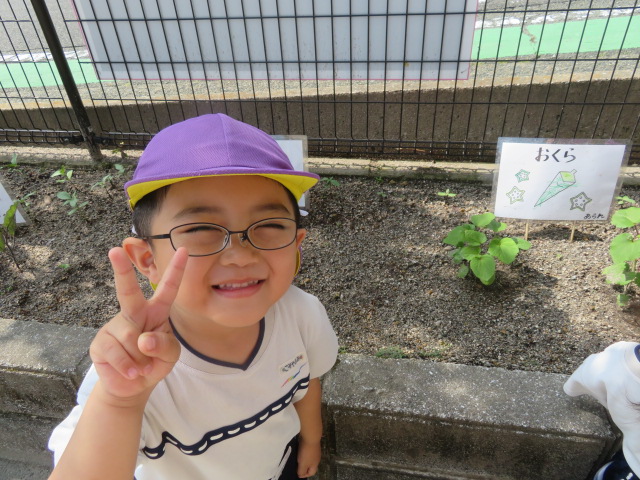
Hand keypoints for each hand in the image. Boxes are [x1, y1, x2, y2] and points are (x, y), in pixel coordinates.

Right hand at [89, 246, 187, 404]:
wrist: (133, 386)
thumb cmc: (155, 362)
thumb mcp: (170, 356)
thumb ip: (164, 346)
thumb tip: (142, 339)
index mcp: (157, 311)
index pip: (168, 288)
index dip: (176, 270)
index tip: (184, 250)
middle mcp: (134, 314)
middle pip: (127, 291)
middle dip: (122, 271)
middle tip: (114, 251)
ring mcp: (114, 327)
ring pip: (130, 339)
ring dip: (141, 359)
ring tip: (141, 366)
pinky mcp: (100, 343)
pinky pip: (116, 354)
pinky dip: (128, 367)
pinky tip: (131, 372)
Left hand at [296, 438, 320, 477]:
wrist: (310, 436)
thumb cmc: (306, 452)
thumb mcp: (303, 464)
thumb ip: (301, 471)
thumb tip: (300, 475)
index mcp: (315, 464)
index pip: (311, 473)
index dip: (305, 475)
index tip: (297, 474)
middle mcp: (316, 458)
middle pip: (311, 466)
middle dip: (304, 467)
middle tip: (296, 467)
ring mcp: (315, 451)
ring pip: (309, 458)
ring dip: (303, 460)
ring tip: (296, 459)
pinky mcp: (312, 445)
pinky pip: (307, 452)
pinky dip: (303, 453)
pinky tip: (299, 451)